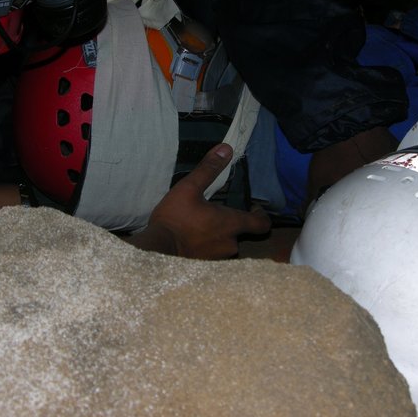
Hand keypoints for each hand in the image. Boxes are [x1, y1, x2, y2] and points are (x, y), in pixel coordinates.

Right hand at [127, 143, 270, 258]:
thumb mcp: (189, 188)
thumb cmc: (174, 218)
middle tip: (215, 213)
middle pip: (241, 233)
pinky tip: (192, 239)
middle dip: (231, 223)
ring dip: (218, 235)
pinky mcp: (205, 268)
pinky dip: (207, 246)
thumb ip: (209, 169)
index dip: (261, 215)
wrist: (155, 251)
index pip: (262, 224)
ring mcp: (218, 259)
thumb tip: (227, 149)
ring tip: (201, 225)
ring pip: (226, 245)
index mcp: (231, 224)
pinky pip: (213, 255)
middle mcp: (230, 244)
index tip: (253, 208)